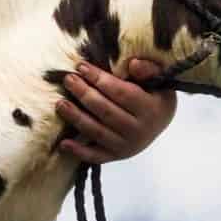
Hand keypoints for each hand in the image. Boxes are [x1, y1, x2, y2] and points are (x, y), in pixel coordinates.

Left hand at [56, 58, 178, 163]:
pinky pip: (95, 156)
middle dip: (84, 94)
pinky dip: (78, 151)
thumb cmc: (154, 96)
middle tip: (68, 80)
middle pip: (106, 111)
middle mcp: (139, 130)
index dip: (100, 79)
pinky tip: (63, 143)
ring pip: (97, 132)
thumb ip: (149, 69)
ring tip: (60, 104)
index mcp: (151, 109)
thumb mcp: (160, 80)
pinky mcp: (116, 156)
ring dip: (76, 118)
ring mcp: (127, 146)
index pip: (121, 93)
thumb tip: (133, 63)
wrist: (160, 122)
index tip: (82, 67)